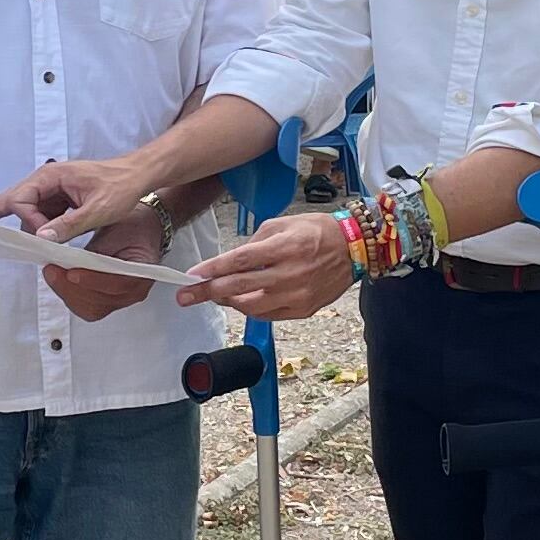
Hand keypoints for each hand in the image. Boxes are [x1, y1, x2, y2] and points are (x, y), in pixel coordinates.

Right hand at [0, 152, 159, 240]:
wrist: (138, 176)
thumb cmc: (121, 186)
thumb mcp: (97, 210)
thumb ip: (69, 224)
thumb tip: (41, 237)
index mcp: (52, 176)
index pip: (20, 199)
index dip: (28, 220)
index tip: (43, 237)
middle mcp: (47, 179)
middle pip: (16, 199)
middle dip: (1, 213)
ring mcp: (53, 189)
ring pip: (28, 209)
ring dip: (33, 226)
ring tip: (42, 243)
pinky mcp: (61, 198)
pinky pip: (43, 213)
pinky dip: (44, 226)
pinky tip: (50, 239)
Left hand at [45, 214, 168, 321]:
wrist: (138, 229)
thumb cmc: (131, 226)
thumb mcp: (115, 227)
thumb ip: (93, 248)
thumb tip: (66, 259)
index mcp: (143, 272)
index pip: (118, 284)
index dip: (93, 281)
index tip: (71, 273)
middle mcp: (133, 292)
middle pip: (100, 302)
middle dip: (72, 288)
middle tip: (52, 269)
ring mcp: (120, 300)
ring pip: (90, 308)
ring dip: (67, 292)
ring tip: (52, 272)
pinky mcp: (106, 301)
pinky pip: (85, 307)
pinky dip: (69, 295)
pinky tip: (59, 280)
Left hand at [182, 208, 355, 322]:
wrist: (354, 248)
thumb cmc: (317, 230)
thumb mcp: (283, 223)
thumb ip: (255, 241)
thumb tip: (232, 261)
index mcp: (283, 247)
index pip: (239, 261)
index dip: (212, 269)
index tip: (191, 275)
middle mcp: (289, 274)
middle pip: (239, 287)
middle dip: (207, 292)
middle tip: (185, 296)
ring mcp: (296, 296)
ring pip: (250, 306)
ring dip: (227, 301)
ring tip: (215, 294)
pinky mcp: (303, 310)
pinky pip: (268, 315)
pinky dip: (251, 309)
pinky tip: (241, 300)